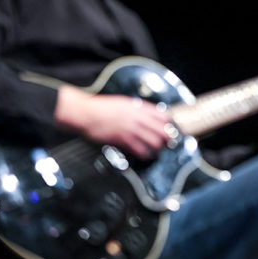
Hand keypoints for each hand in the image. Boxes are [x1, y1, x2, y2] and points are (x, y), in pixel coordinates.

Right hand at [54, 85, 171, 158]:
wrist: (86, 113)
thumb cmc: (102, 108)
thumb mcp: (123, 102)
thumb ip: (137, 109)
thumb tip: (147, 115)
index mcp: (139, 107)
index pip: (163, 116)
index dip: (169, 124)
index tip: (170, 129)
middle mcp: (138, 118)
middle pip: (163, 131)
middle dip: (168, 138)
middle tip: (167, 143)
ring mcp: (132, 129)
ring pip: (155, 142)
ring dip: (158, 148)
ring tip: (157, 151)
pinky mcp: (123, 140)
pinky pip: (141, 150)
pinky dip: (145, 155)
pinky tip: (146, 156)